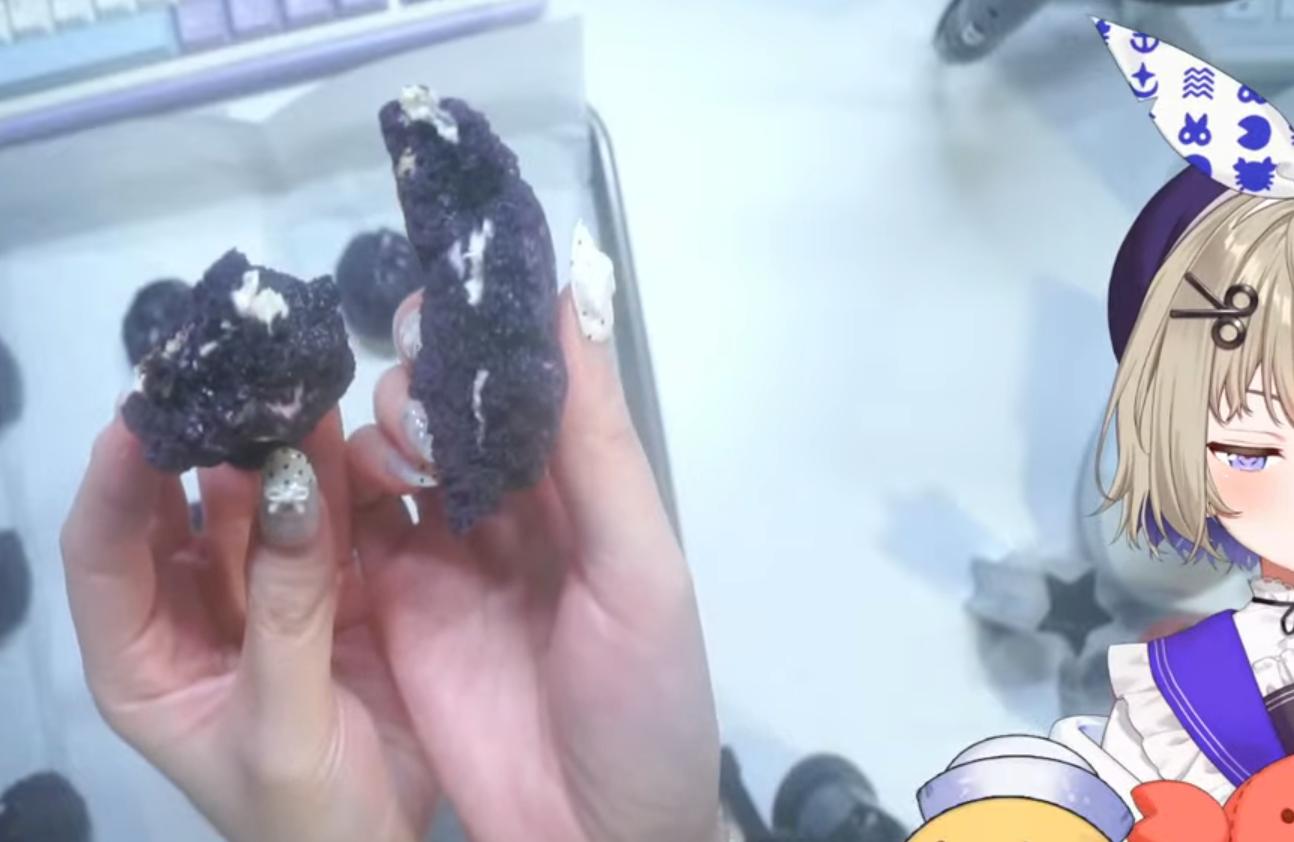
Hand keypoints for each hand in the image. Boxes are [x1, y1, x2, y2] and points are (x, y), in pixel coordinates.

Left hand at [59, 413, 436, 841]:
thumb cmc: (306, 820)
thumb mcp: (282, 727)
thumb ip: (288, 612)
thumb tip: (298, 485)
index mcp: (142, 660)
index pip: (103, 552)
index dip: (115, 480)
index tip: (146, 408)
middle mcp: (193, 614)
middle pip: (174, 510)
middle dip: (196, 439)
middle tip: (228, 365)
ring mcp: (265, 598)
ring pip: (254, 503)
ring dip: (271, 445)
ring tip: (293, 379)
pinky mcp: (334, 592)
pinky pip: (325, 521)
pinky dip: (335, 476)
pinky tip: (349, 432)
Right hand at [347, 288, 719, 841]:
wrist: (589, 838)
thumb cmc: (645, 702)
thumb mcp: (640, 570)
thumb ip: (597, 445)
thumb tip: (573, 301)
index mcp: (581, 493)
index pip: (528, 389)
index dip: (487, 340)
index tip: (449, 302)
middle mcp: (510, 512)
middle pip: (449, 413)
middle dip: (425, 384)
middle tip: (419, 404)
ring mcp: (442, 557)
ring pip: (392, 456)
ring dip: (380, 432)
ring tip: (394, 455)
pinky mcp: (387, 607)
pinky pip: (346, 527)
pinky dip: (327, 489)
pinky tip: (321, 476)